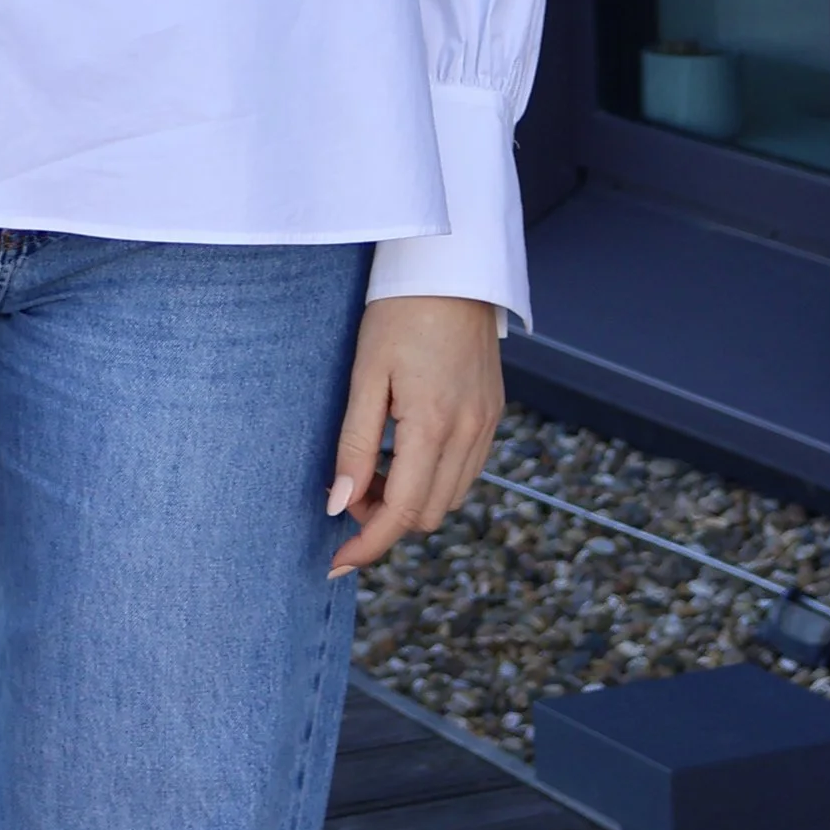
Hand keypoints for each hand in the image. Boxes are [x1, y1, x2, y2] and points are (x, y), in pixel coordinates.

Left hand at [325, 294, 502, 576]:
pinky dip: (432, 476)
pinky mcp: (493, 413)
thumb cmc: (398, 312)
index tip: (337, 562)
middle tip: (348, 486)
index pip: (401, 513)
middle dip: (384, 517)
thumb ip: (354, 443)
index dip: (369, 544)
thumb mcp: (365, 374)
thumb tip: (339, 505)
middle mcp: (469, 434)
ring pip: (448, 497)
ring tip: (373, 463)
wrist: (451, 267)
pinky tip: (404, 446)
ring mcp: (487, 425)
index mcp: (434, 426)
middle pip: (427, 514)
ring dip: (409, 497)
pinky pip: (465, 470)